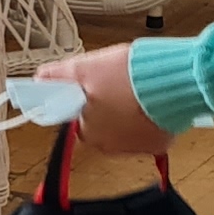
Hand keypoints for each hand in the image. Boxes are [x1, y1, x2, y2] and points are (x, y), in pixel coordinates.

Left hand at [35, 45, 173, 155]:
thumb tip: (40, 77)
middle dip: (105, 107)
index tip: (90, 89)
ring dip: (126, 114)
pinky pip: (148, 133)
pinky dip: (148, 121)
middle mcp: (108, 145)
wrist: (173, 80)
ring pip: (123, 130)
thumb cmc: (129, 75)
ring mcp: (134, 147)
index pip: (75, 119)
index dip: (82, 101)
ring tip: (135, 92)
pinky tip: (150, 104)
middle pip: (99, 125)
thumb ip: (59, 75)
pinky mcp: (157, 145)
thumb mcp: (85, 67)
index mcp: (86, 129)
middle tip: (115, 86)